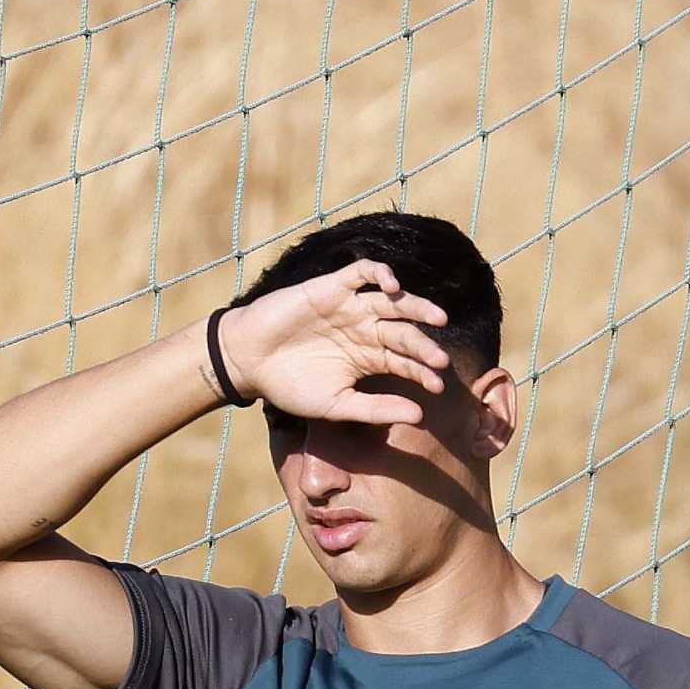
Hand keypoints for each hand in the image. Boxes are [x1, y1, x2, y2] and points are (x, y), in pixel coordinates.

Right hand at [215, 259, 457, 424]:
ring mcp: (351, 308)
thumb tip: (419, 416)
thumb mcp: (337, 405)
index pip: (407, 363)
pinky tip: (392, 284)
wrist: (248, 361)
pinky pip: (360, 273)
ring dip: (417, 306)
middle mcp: (367, 331)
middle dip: (424, 345)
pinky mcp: (331, 287)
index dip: (424, 373)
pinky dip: (379, 273)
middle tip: (440, 359)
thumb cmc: (292, 386)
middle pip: (405, 333)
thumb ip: (376, 410)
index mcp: (372, 359)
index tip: (438, 387)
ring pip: (392, 301)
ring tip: (438, 318)